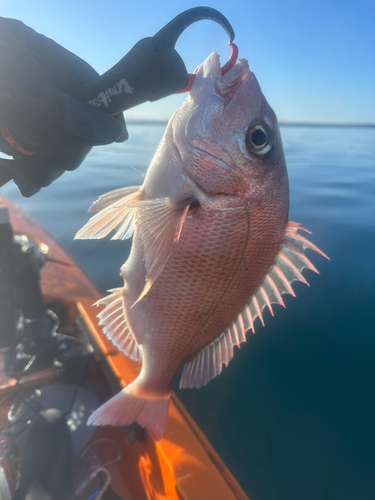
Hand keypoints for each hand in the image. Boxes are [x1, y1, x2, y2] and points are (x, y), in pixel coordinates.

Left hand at [0, 17, 126, 195]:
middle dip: (65, 144)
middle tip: (59, 167)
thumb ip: (67, 112)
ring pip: (43, 137)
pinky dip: (21, 167)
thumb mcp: (22, 88)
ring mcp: (11, 106)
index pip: (84, 82)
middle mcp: (24, 78)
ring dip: (43, 162)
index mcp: (33, 54)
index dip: (101, 109)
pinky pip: (19, 150)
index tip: (113, 137)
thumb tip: (113, 133)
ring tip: (35, 179)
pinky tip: (20, 180)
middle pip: (66, 115)